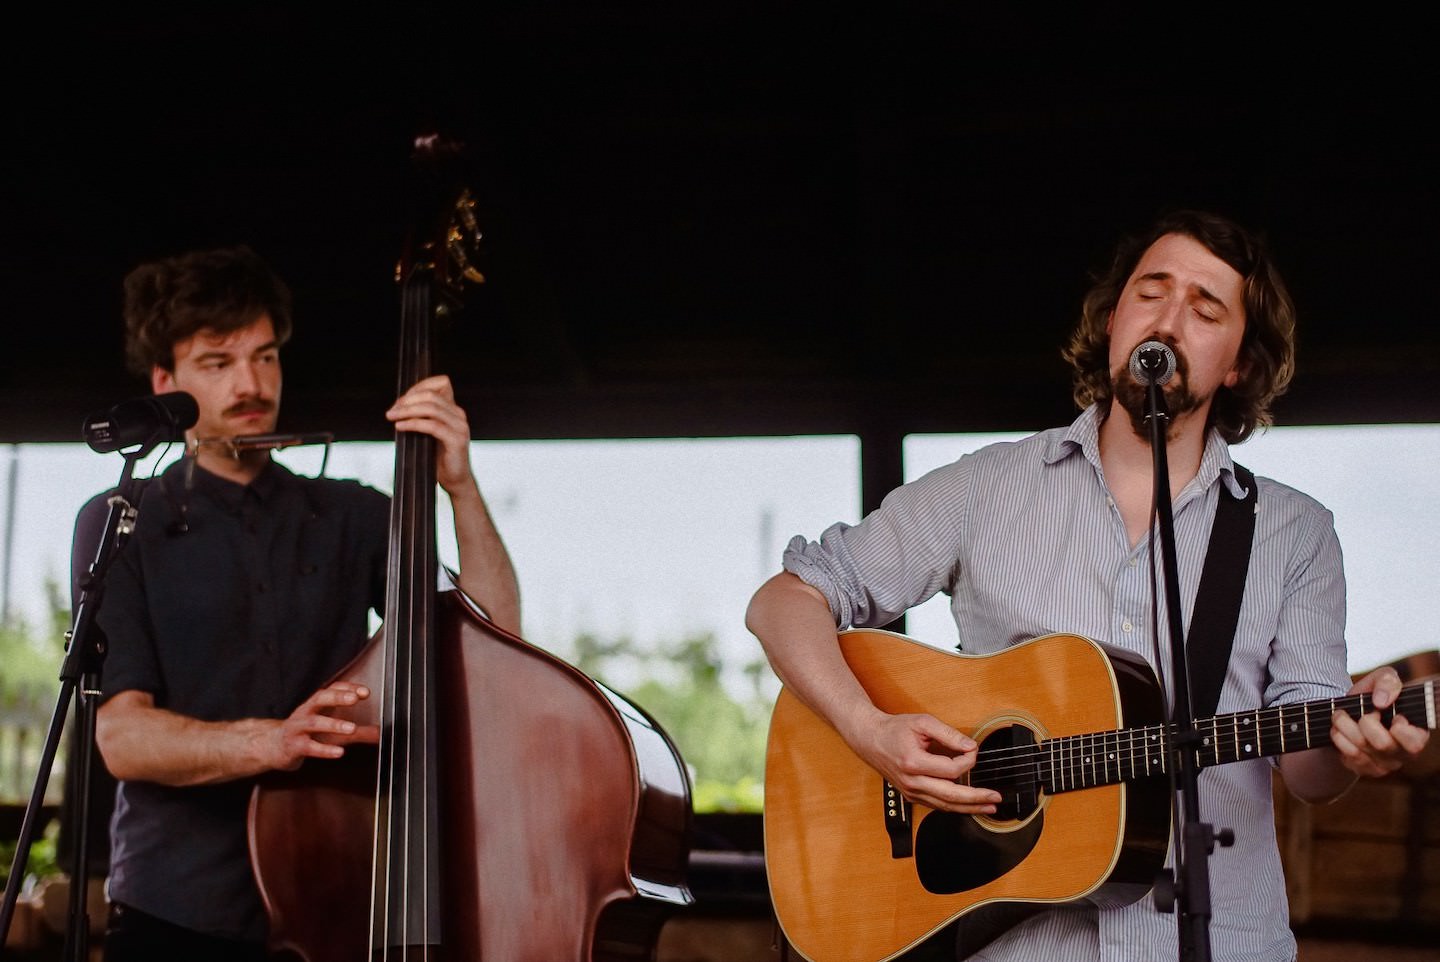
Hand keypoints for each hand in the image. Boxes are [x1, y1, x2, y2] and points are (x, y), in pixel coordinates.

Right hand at [265, 681, 378, 771]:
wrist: (274, 748)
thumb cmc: (307, 735)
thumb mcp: (334, 732)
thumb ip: (359, 732)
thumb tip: (382, 733)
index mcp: (317, 704)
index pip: (332, 689)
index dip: (348, 688)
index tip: (365, 691)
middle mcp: (306, 712)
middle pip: (320, 698)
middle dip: (338, 697)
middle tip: (355, 698)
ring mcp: (298, 728)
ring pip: (314, 722)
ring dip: (333, 724)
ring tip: (351, 728)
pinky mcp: (294, 746)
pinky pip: (309, 747)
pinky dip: (324, 749)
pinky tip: (339, 752)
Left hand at [387, 374, 476, 495]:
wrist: (456, 481)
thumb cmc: (440, 458)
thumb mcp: (430, 433)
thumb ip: (422, 418)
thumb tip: (398, 407)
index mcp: (453, 410)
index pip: (440, 384)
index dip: (417, 387)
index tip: (400, 401)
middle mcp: (459, 415)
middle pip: (431, 395)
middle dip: (407, 400)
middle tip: (392, 411)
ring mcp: (460, 427)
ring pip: (431, 408)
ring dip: (407, 410)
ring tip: (393, 417)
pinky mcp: (457, 440)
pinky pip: (432, 426)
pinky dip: (413, 424)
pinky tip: (400, 427)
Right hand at [850, 711, 1000, 813]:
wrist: (870, 739)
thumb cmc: (894, 730)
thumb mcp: (922, 723)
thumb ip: (948, 734)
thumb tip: (970, 746)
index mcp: (913, 762)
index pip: (950, 770)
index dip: (967, 761)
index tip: (972, 750)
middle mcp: (912, 782)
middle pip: (950, 796)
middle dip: (976, 798)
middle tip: (995, 798)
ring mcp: (911, 792)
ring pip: (944, 806)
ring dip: (969, 808)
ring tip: (988, 807)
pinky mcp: (911, 796)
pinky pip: (936, 805)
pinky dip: (954, 807)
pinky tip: (968, 806)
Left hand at [1331, 667, 1430, 778]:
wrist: (1348, 712)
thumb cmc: (1372, 697)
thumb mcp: (1381, 680)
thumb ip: (1388, 681)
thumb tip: (1381, 701)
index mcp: (1416, 734)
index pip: (1415, 743)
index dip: (1401, 730)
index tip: (1393, 717)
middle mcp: (1402, 753)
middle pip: (1383, 744)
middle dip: (1366, 722)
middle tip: (1362, 712)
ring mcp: (1383, 764)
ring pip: (1360, 750)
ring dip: (1344, 726)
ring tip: (1340, 715)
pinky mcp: (1363, 768)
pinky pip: (1347, 756)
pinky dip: (1338, 737)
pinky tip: (1339, 729)